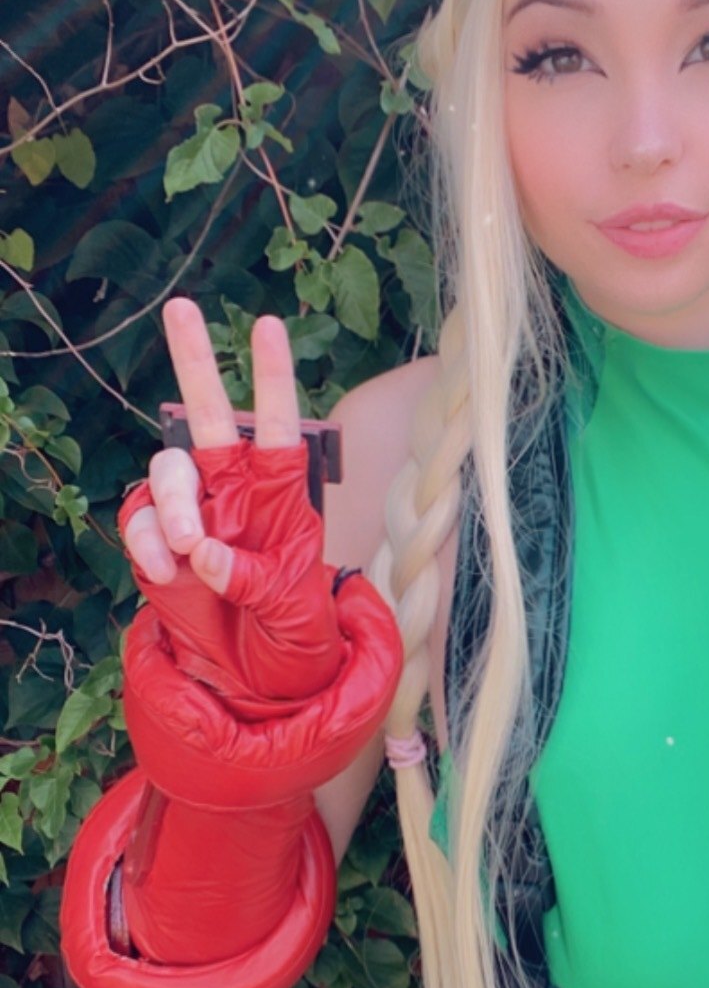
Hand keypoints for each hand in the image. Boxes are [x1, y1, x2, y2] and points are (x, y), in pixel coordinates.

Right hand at [120, 300, 343, 714]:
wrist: (254, 679)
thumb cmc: (292, 636)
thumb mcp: (292, 612)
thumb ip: (254, 580)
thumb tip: (205, 552)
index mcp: (279, 496)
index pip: (277, 426)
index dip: (271, 378)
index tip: (265, 327)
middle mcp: (232, 492)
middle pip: (206, 417)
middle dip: (194, 360)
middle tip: (180, 308)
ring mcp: (189, 515)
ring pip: (166, 473)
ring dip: (172, 506)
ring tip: (187, 550)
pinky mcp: (155, 544)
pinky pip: (137, 524)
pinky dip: (145, 545)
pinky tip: (166, 574)